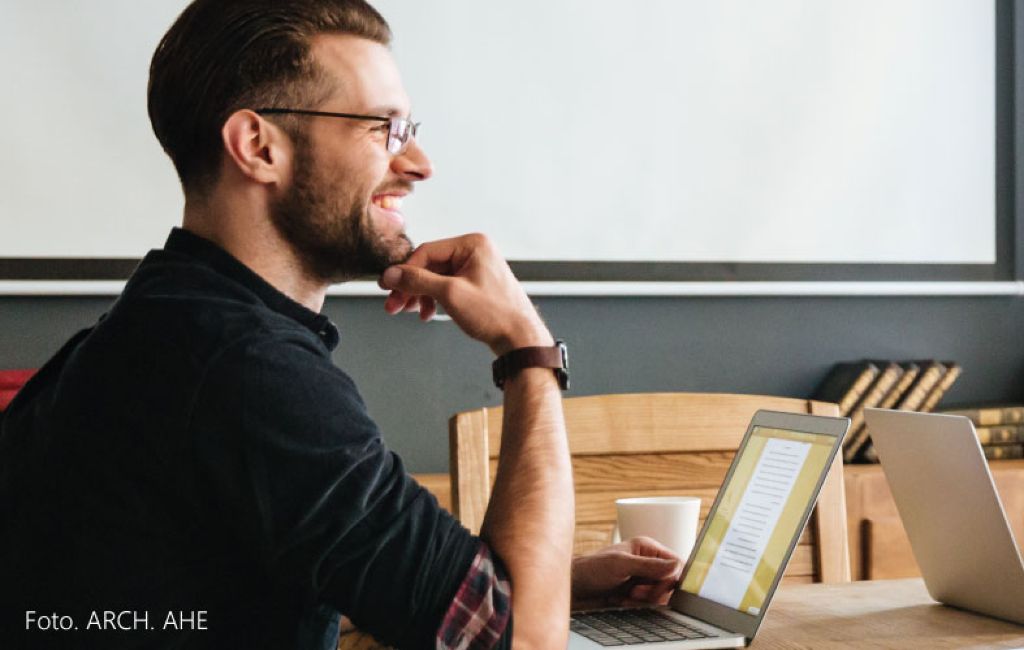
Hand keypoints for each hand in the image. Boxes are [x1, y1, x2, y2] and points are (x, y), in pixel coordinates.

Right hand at [378, 234, 551, 354]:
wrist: (520, 339)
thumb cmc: (496, 314)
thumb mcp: (450, 294)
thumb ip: (417, 281)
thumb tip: (391, 274)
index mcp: (472, 244)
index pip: (427, 251)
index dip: (404, 271)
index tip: (388, 286)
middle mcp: (475, 251)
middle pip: (430, 265)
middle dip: (411, 287)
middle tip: (394, 304)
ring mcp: (476, 268)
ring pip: (436, 277)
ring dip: (420, 295)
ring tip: (410, 312)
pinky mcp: (476, 284)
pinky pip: (447, 286)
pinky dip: (434, 299)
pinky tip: (428, 313)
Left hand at [571, 537, 683, 610]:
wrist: (575, 586)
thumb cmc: (592, 569)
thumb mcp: (621, 565)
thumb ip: (649, 565)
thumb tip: (676, 565)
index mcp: (648, 548)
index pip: (676, 563)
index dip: (671, 578)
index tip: (657, 588)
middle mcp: (649, 562)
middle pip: (671, 582)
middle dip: (655, 591)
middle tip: (635, 592)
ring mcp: (644, 578)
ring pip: (661, 595)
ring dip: (645, 600)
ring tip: (627, 596)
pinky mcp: (638, 592)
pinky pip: (649, 603)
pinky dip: (638, 605)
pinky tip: (622, 600)